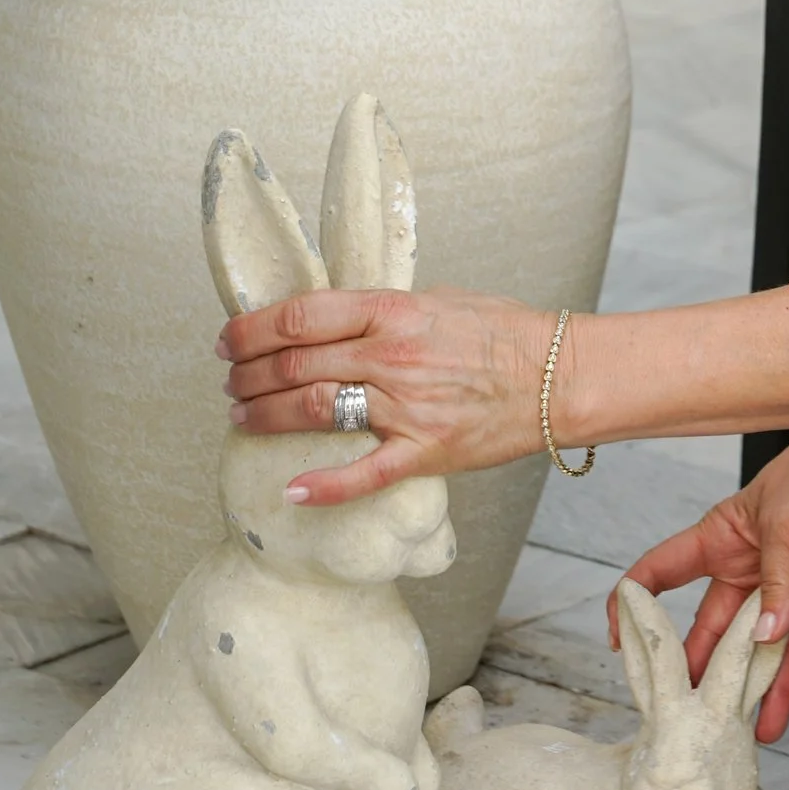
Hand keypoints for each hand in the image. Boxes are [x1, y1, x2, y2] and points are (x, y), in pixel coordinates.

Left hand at [221, 283, 554, 501]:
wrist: (558, 375)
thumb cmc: (505, 332)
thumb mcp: (439, 298)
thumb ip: (385, 309)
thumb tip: (337, 318)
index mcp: (394, 311)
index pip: (302, 316)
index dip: (253, 329)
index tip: (231, 340)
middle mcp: (393, 356)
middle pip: (296, 364)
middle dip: (249, 374)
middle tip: (230, 381)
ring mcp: (407, 406)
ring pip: (315, 410)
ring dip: (266, 416)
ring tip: (241, 417)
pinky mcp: (425, 451)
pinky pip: (365, 474)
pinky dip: (323, 486)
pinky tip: (290, 490)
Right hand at [623, 417, 788, 738]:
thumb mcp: (788, 520)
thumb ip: (777, 581)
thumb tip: (765, 634)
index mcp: (722, 538)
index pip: (663, 573)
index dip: (635, 605)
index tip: (621, 643)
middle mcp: (752, 565)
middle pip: (720, 628)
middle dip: (711, 672)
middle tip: (699, 713)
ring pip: (772, 645)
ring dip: (769, 686)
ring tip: (761, 727)